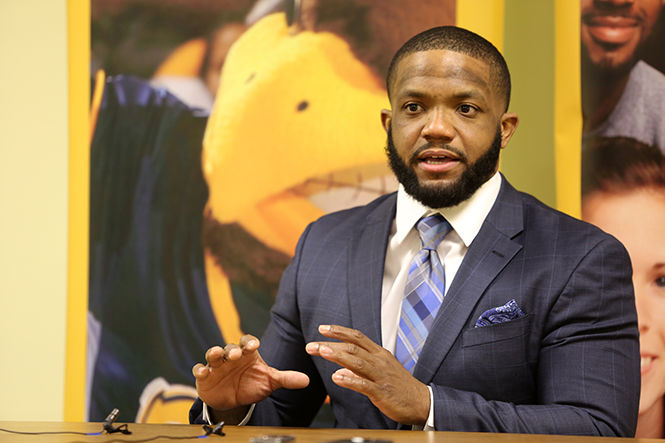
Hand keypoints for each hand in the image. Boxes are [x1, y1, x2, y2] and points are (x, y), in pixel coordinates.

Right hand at [192, 335, 309, 414]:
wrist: (235, 399)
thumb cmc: (253, 384)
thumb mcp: (270, 382)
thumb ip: (286, 379)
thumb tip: (307, 380)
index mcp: (247, 353)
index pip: (248, 342)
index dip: (250, 342)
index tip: (254, 345)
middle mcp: (231, 356)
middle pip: (230, 348)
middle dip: (233, 350)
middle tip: (236, 354)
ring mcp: (217, 365)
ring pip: (213, 355)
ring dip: (214, 353)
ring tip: (216, 354)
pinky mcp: (205, 377)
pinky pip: (200, 370)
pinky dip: (199, 370)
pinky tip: (202, 372)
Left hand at [305, 325, 429, 425]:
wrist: (422, 401)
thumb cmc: (400, 386)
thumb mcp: (380, 371)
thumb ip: (359, 368)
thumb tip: (339, 369)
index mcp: (379, 353)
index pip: (357, 337)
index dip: (339, 331)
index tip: (323, 328)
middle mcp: (379, 361)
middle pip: (353, 347)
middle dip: (330, 344)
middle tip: (312, 345)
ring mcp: (381, 376)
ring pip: (357, 362)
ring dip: (337, 356)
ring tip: (322, 352)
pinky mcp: (382, 392)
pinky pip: (364, 384)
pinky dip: (349, 380)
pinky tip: (336, 378)